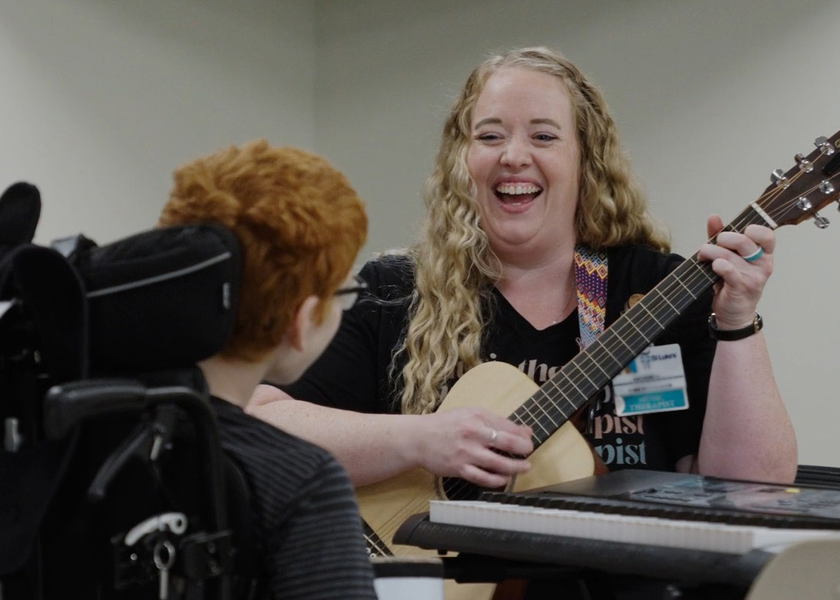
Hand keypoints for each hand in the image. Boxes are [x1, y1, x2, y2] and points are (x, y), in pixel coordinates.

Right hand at [414, 407, 532, 488]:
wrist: (419, 438)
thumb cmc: (446, 425)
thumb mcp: (470, 414)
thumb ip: (496, 422)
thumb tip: (524, 430)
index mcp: (477, 416)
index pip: (508, 426)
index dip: (523, 435)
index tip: (528, 441)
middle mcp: (473, 433)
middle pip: (507, 443)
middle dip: (524, 450)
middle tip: (529, 454)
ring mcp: (466, 452)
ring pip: (498, 463)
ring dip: (515, 467)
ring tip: (524, 468)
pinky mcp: (459, 468)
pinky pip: (482, 478)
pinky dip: (496, 480)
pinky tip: (504, 479)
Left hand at [697, 215, 774, 328]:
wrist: (734, 313)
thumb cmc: (732, 281)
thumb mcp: (729, 256)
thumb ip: (721, 236)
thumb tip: (713, 217)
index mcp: (764, 253)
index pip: (767, 235)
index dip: (753, 229)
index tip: (739, 230)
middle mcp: (763, 264)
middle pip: (744, 241)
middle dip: (723, 238)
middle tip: (713, 243)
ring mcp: (754, 276)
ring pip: (730, 256)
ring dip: (711, 252)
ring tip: (703, 255)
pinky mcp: (742, 287)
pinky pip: (728, 270)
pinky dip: (717, 264)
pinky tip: (712, 266)